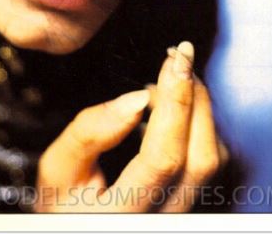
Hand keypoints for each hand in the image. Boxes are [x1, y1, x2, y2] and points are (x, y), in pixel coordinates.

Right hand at [34, 41, 228, 212]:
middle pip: (201, 157)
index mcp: (123, 214)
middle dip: (194, 97)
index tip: (173, 59)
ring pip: (213, 158)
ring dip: (200, 107)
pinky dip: (201, 122)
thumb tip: (137, 98)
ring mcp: (182, 213)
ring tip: (170, 78)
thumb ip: (89, 133)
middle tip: (178, 56)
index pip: (163, 156)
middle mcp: (163, 219)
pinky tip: (175, 105)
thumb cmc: (65, 201)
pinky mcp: (193, 201)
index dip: (174, 102)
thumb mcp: (58, 168)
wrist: (76, 228)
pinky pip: (212, 159)